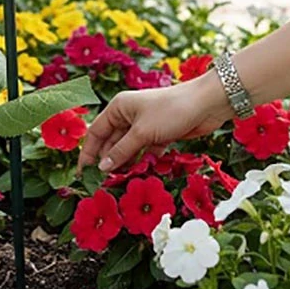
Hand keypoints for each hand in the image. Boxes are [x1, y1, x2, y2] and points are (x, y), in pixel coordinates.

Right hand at [77, 73, 234, 172]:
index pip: (96, 132)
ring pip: (129, 149)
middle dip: (108, 162)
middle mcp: (128, 115)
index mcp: (118, 108)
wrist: (206, 104)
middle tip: (103, 184)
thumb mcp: (142, 132)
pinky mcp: (159, 135)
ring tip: (120, 183)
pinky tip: (140, 175)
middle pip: (111, 142)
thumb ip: (121, 151)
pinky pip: (145, 152)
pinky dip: (143, 162)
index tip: (83, 173)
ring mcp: (144, 126)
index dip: (88, 152)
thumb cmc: (170, 110)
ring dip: (126, 165)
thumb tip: (102, 168)